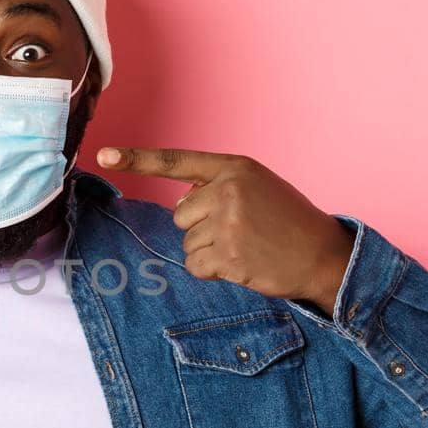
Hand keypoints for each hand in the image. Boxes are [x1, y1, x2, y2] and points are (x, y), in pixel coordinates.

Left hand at [95, 146, 354, 317]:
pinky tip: (241, 265)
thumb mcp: (258, 187)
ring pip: (188, 243)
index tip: (103, 156)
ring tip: (246, 247)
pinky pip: (195, 266)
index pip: (176, 161)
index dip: (136, 159)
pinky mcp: (228, 256)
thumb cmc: (289, 221)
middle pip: (179, 215)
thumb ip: (219, 186)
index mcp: (235, 168)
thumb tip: (181, 203)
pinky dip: (212, 271)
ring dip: (210, 251)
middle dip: (202, 228)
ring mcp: (227, 223)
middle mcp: (228, 190)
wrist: (324, 255)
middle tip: (241, 232)